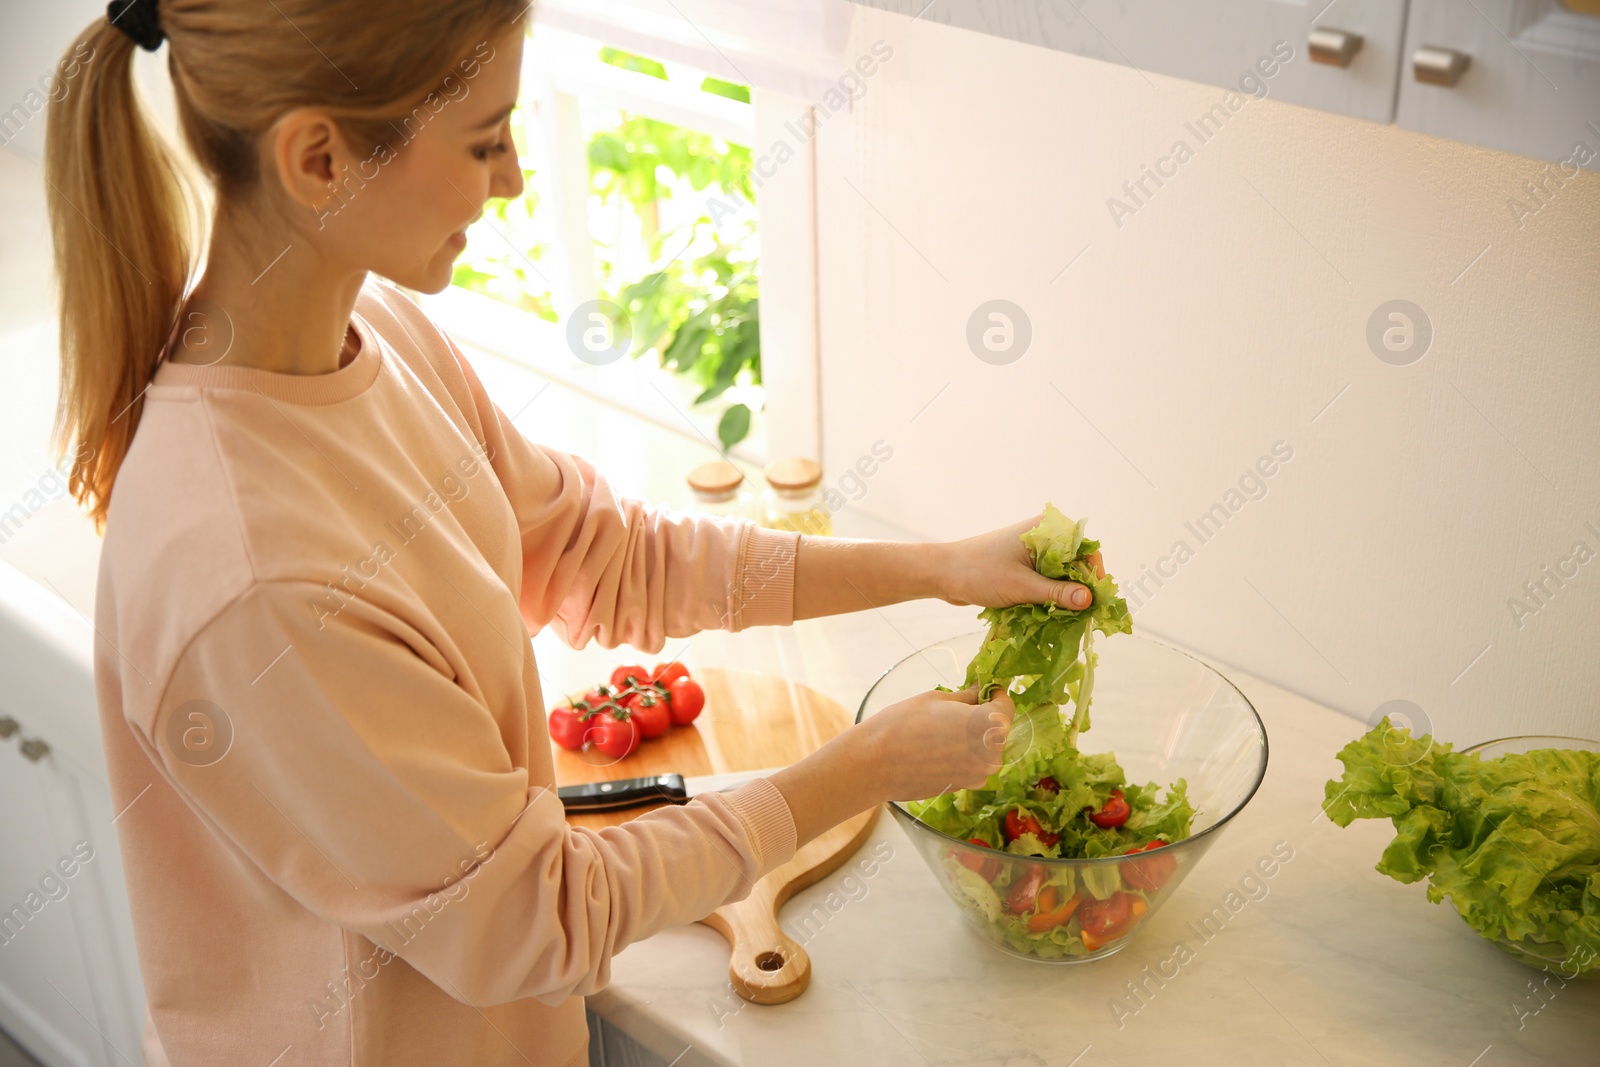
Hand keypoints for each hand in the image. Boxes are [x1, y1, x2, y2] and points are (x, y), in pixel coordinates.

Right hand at [861, 686, 1015, 801]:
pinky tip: (936, 749)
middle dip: (981, 717)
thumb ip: (967, 697)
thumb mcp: (937, 699)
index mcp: (990, 726)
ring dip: (971, 738)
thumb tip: (979, 692)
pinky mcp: (964, 787)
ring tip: (941, 730)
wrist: (876, 764)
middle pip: (997, 729)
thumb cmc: (904, 724)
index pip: (1005, 705)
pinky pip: (971, 764)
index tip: (979, 689)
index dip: (993, 694)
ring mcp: (978, 775)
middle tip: (953, 710)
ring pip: (984, 748)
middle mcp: (992, 754)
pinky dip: (961, 754)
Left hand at [935, 516, 1105, 610]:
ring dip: (1064, 598)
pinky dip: (1050, 599)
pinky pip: (1048, 582)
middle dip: (1079, 591)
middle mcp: (1044, 537)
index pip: (1086, 551)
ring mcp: (1034, 552)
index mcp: (1045, 530)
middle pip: (1077, 565)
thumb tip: (1090, 600)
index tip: (1095, 604)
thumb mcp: (1022, 587)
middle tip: (1081, 619)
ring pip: (1063, 577)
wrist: (943, 574)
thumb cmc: (979, 573)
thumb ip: (1057, 594)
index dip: (1094, 577)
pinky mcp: (1025, 567)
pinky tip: (1050, 616)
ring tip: (1064, 620)